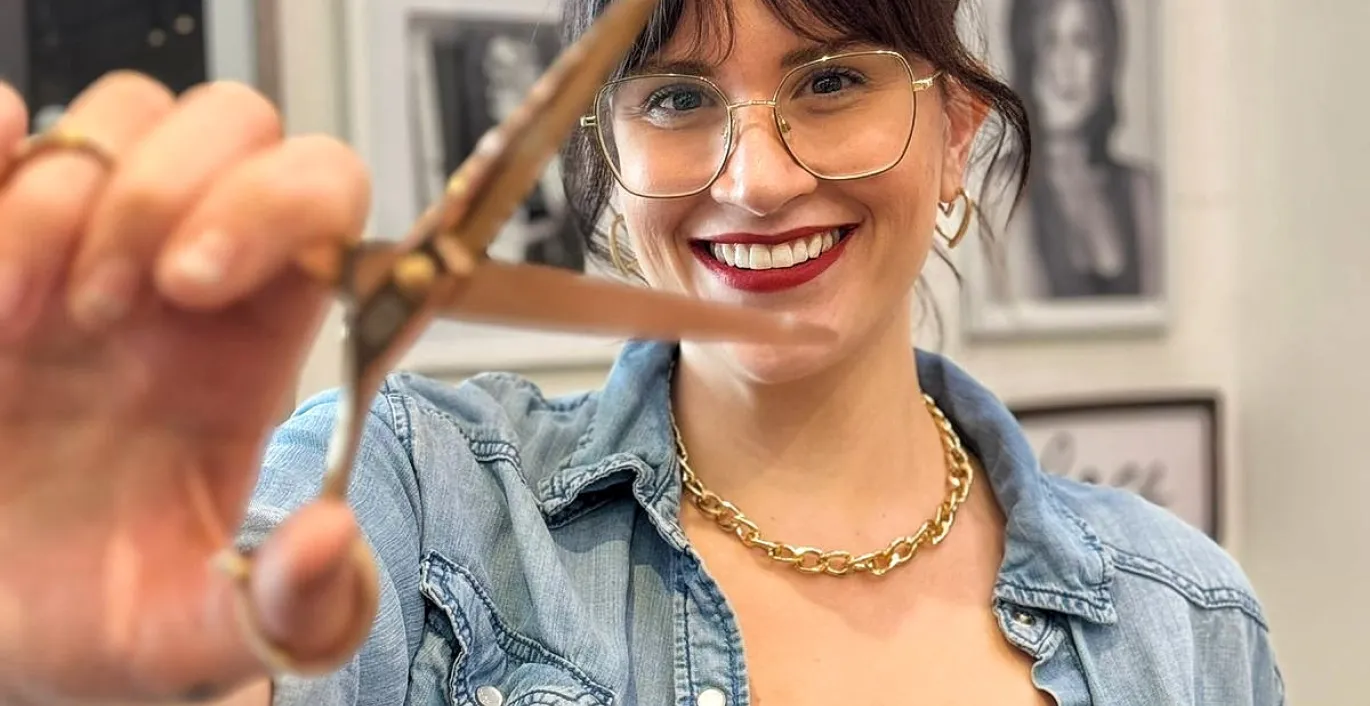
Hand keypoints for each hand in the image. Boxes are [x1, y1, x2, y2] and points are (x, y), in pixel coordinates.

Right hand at [0, 72, 377, 702]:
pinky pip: (1, 129)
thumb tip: (332, 536)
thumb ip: (293, 606)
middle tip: (103, 312)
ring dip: (60, 199)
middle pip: (232, 125)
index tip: (194, 288)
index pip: (324, 200)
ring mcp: (80, 251)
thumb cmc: (105, 613)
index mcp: (258, 343)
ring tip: (14, 321)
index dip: (279, 207)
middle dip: (166, 191)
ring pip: (117, 116)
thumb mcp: (206, 637)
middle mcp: (183, 277)